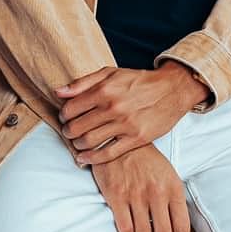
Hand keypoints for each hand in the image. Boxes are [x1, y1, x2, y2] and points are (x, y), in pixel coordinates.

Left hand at [55, 63, 208, 164]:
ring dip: (77, 145)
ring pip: (89, 141)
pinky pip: (108, 153)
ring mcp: (125, 124)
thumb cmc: (139, 81)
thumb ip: (83, 82)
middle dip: (68, 132)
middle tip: (69, 132)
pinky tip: (84, 158)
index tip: (65, 118)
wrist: (172, 89)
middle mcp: (113, 107)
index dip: (63, 116)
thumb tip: (58, 92)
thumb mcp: (110, 73)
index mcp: (104, 90)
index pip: (71, 109)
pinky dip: (91, 159)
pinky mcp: (136, 138)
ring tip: (78, 143)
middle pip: (77, 127)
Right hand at [88, 144, 192, 231]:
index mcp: (173, 188)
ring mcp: (136, 196)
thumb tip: (176, 225)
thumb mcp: (168, 173)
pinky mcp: (117, 197)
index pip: (182, 227)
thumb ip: (174, 197)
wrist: (117, 141)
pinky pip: (125, 228)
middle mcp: (156, 193)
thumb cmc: (143, 158)